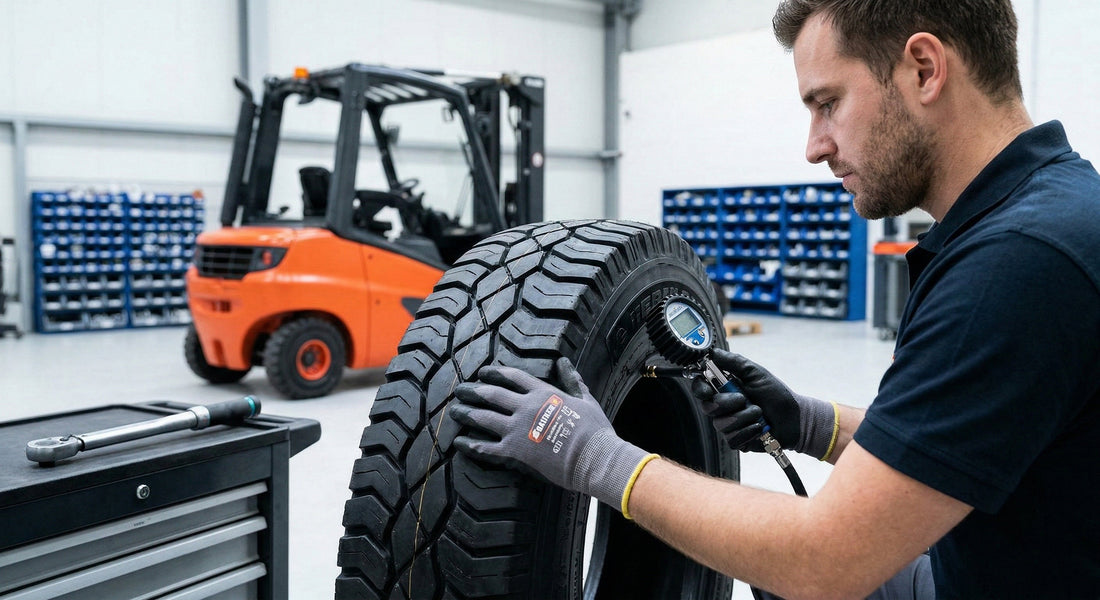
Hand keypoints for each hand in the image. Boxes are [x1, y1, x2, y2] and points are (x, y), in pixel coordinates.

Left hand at [450, 357, 653, 513]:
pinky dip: (471, 445)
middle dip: (474, 391)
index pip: (513, 377)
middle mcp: (525, 408)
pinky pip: (487, 447)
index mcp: (543, 394)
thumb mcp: (585, 399)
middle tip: (460, 390)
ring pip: (484, 418)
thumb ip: (572, 379)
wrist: (594, 457)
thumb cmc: (595, 430)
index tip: (483, 372)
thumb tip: (564, 361)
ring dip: (467, 413)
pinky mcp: (514, 452)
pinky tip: (459, 443)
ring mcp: (517, 429)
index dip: (496, 373)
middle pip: (492, 394)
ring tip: (454, 411)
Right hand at [692, 349, 836, 459]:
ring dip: (744, 418)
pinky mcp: (736, 441)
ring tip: (759, 413)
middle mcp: (722, 407)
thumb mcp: (756, 373)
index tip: (709, 390)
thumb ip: (734, 362)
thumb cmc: (776, 395)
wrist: (793, 419)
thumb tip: (713, 352)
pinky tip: (759, 427)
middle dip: (727, 403)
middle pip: (708, 407)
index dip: (701, 389)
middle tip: (745, 399)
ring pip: (721, 424)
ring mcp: (727, 425)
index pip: (700, 388)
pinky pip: (732, 438)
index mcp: (724, 389)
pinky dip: (748, 431)